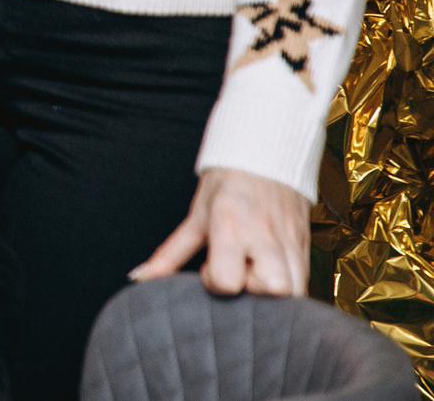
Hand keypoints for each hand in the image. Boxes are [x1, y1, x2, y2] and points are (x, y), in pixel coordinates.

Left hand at [133, 167, 310, 295]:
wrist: (265, 154)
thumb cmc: (225, 186)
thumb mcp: (195, 218)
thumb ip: (169, 255)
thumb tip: (139, 278)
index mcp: (230, 228)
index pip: (226, 281)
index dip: (215, 282)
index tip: (210, 268)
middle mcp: (265, 238)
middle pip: (269, 291)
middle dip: (250, 290)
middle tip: (239, 271)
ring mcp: (290, 243)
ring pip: (294, 293)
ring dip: (273, 293)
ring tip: (257, 273)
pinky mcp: (307, 246)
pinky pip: (306, 283)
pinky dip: (290, 287)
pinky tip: (272, 273)